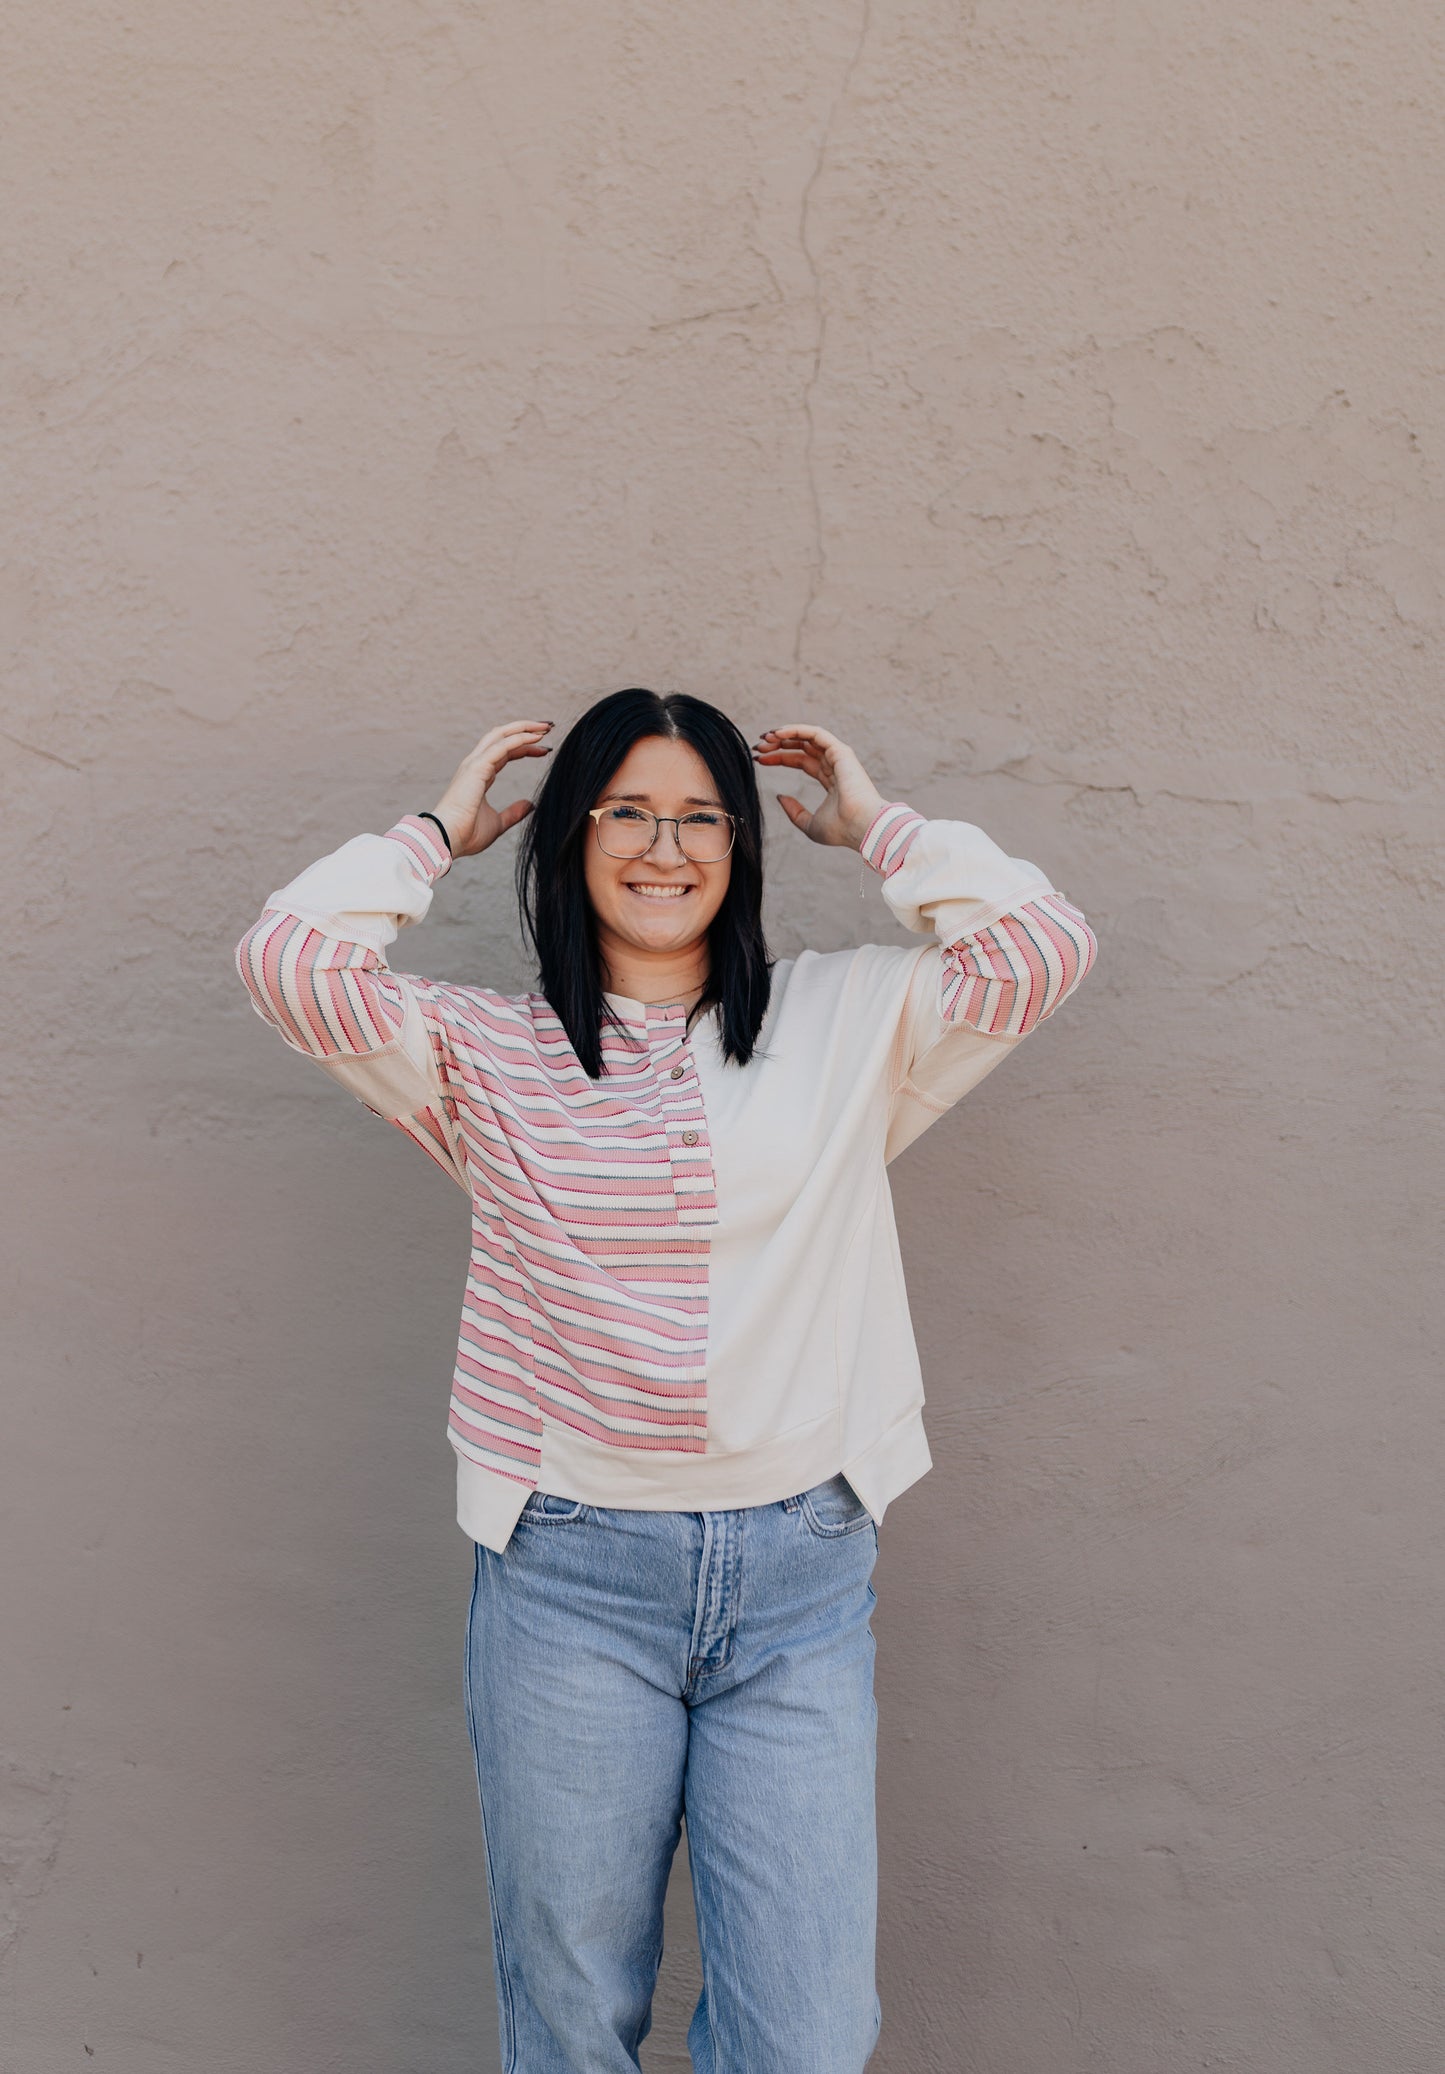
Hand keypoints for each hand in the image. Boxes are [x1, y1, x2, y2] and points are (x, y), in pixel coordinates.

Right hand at [429, 720, 552, 858]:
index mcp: (479, 775)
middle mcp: (475, 764)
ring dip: (524, 728)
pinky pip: (502, 746)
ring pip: (501, 735)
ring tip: (546, 727)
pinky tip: (536, 738)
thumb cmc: (466, 834)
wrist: (447, 840)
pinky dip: (520, 738)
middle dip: (525, 729)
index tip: (545, 749)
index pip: (505, 752)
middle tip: (548, 728)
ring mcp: (474, 764)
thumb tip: (531, 805)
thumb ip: (513, 813)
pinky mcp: (477, 767)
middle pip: (502, 737)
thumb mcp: (497, 823)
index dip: (525, 747)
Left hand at [751, 724, 887, 849]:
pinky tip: (778, 733)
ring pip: (807, 737)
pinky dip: (796, 730)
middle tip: (758, 746)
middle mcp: (834, 765)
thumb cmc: (841, 830)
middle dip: (778, 744)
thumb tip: (779, 797)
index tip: (759, 759)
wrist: (861, 827)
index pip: (800, 761)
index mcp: (830, 780)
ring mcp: (839, 757)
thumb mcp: (809, 824)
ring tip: (764, 739)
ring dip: (785, 735)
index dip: (779, 758)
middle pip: (802, 747)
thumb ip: (794, 812)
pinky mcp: (841, 752)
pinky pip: (815, 733)